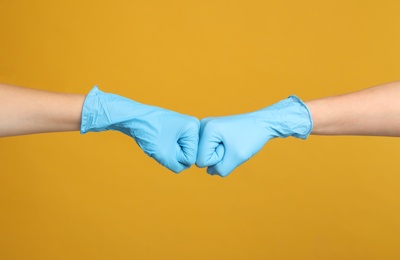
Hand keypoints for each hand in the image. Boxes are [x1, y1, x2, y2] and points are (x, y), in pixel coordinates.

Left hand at [80, 86, 199, 172]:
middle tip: (161, 142)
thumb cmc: (148, 132)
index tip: (165, 143)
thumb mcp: (165, 155)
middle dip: (173, 155)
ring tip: (159, 141)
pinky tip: (159, 140)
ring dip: (169, 152)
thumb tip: (185, 165)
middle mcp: (193, 127)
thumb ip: (178, 166)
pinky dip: (166, 149)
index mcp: (194, 128)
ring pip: (180, 153)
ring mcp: (185, 128)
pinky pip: (175, 148)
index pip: (191, 158)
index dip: (176, 157)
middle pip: (188, 155)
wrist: (132, 118)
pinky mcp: (177, 131)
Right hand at [196, 96, 312, 176]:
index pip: (201, 161)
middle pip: (202, 157)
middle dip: (218, 157)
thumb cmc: (252, 136)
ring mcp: (205, 127)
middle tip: (232, 145)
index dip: (218, 160)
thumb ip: (220, 169)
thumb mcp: (237, 158)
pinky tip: (230, 142)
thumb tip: (210, 171)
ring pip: (206, 154)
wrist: (262, 123)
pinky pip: (210, 149)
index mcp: (206, 129)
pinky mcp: (210, 131)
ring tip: (232, 143)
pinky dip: (221, 150)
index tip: (231, 147)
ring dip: (220, 154)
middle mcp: (202, 126)